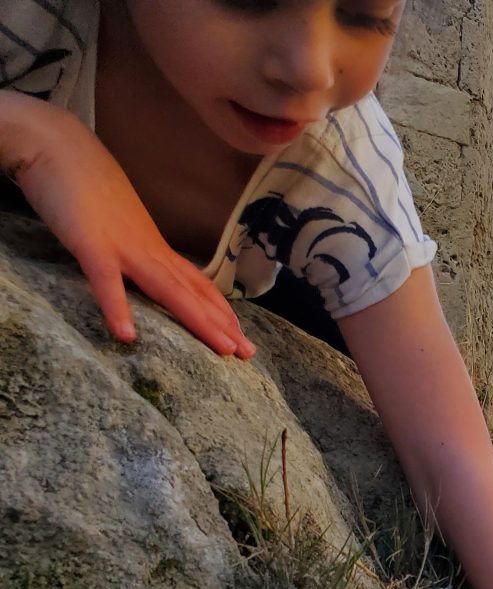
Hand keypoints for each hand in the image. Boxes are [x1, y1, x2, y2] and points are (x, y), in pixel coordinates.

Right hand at [4, 94, 254, 357]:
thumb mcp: (119, 224)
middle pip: (193, 293)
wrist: (57, 145)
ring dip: (198, 321)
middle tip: (249, 353)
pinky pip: (106, 281)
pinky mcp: (91, 245)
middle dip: (223, 324)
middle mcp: (148, 249)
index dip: (220, 309)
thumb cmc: (85, 186)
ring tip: (224, 350)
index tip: (241, 333)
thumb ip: (134, 249)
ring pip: (169, 290)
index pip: (196, 283)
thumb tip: (144, 268)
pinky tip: (127, 335)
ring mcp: (123, 247)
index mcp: (154, 246)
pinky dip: (117, 308)